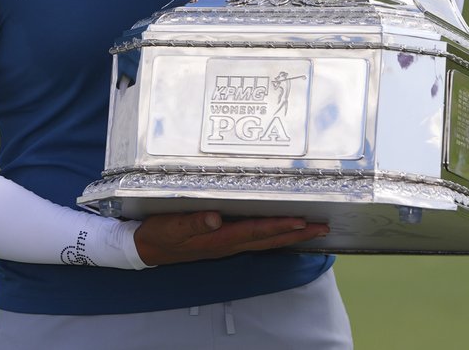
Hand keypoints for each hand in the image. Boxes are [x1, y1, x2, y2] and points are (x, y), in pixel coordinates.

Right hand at [133, 211, 328, 265]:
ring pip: (266, 242)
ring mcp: (227, 245)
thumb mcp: (170, 227)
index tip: (301, 221)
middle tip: (323, 228)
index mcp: (218, 239)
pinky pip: (256, 240)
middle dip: (296, 235)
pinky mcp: (223, 241)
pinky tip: (282, 232)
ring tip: (313, 230)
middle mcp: (228, 244)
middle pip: (269, 240)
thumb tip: (215, 219)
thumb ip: (192, 223)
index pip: (255, 232)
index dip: (278, 226)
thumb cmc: (158, 234)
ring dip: (290, 236)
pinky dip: (274, 236)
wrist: (145, 249)